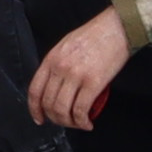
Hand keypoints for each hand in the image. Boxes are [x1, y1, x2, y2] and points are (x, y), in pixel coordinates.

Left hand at [27, 10, 131, 130]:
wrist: (116, 28)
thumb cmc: (95, 35)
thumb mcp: (66, 46)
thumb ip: (57, 64)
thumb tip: (54, 85)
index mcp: (51, 58)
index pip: (35, 90)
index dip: (34, 109)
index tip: (39, 118)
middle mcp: (60, 67)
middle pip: (48, 103)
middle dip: (55, 118)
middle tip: (65, 122)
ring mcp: (75, 75)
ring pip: (62, 109)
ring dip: (69, 123)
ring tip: (78, 123)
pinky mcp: (93, 83)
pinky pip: (81, 110)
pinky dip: (82, 122)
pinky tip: (88, 123)